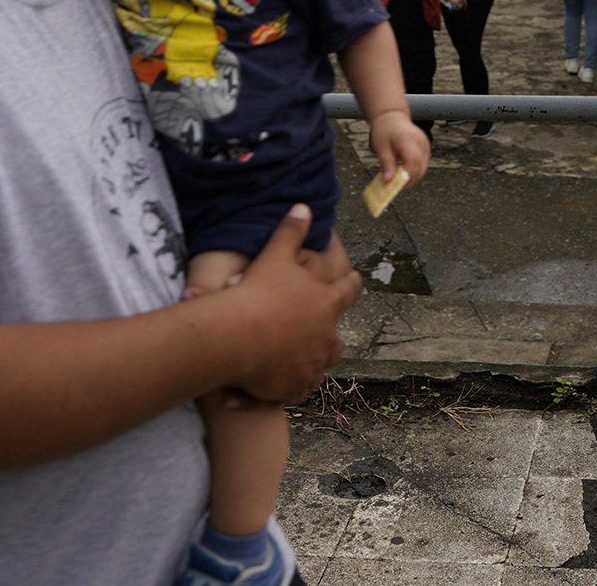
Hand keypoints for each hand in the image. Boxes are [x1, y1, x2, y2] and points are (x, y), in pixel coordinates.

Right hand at [228, 206, 361, 402]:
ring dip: (311, 362)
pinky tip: (277, 386)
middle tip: (321, 330)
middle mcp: (326, 336)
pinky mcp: (295, 388)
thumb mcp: (275, 254)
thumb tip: (303, 206)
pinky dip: (289, 387)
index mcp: (327, 302)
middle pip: (336, 338)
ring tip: (299, 359)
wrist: (239, 335)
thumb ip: (291, 231)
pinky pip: (297, 390)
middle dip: (328, 334)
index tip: (358, 280)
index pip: (349, 290)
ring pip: (319, 366)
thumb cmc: (258, 291)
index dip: (354, 284)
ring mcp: (313, 364)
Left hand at [368, 111, 429, 188]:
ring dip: (410, 177)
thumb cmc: (385, 130)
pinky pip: (422, 165)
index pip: (413, 162)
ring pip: (422, 169)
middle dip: (407, 180)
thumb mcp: (381, 147)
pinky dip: (413, 171)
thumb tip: (388, 182)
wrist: (391, 117)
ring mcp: (425, 146)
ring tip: (396, 178)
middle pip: (420, 168)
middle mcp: (421, 142)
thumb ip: (386, 164)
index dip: (406, 177)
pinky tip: (401, 171)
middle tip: (393, 186)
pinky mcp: (426, 149)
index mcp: (409, 139)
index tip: (395, 186)